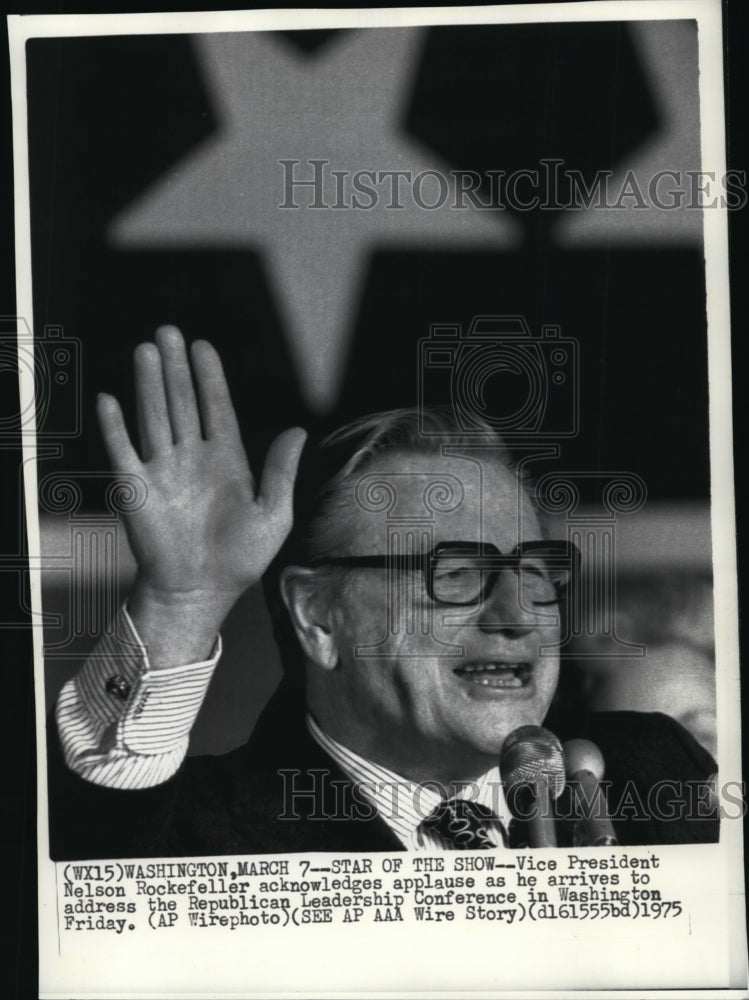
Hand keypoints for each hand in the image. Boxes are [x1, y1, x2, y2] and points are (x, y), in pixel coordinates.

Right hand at [97, 326, 305, 619]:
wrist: (201, 591)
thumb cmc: (241, 558)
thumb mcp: (273, 515)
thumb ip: (281, 471)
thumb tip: (297, 429)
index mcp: (227, 460)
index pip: (216, 407)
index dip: (209, 377)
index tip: (202, 347)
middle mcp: (193, 457)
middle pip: (182, 402)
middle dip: (175, 368)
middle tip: (168, 332)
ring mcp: (163, 470)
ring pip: (154, 417)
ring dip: (148, 385)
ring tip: (146, 350)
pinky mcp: (137, 489)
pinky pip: (124, 451)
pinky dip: (116, 426)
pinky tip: (111, 399)